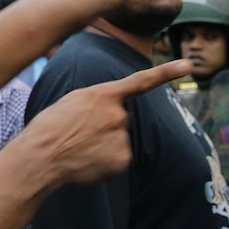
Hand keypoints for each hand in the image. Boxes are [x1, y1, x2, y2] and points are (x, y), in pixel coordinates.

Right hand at [23, 59, 191, 187]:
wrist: (40, 156)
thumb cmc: (49, 128)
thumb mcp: (71, 102)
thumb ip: (96, 103)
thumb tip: (110, 116)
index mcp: (103, 94)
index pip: (141, 81)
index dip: (166, 73)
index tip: (188, 65)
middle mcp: (118, 113)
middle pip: (119, 119)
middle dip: (104, 127)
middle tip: (78, 134)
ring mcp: (122, 137)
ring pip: (118, 141)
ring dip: (102, 145)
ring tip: (79, 148)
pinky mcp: (122, 160)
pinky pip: (118, 159)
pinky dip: (105, 163)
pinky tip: (86, 162)